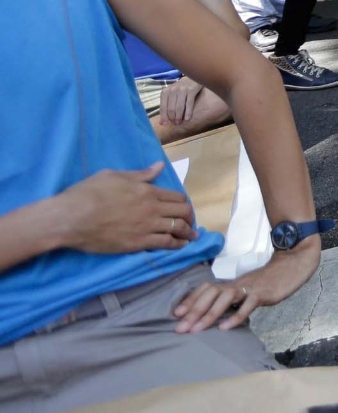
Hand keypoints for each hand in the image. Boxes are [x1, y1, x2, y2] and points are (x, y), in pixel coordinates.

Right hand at [51, 163, 195, 252]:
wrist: (70, 218)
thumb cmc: (88, 193)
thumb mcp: (114, 176)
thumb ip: (140, 174)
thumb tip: (159, 166)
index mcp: (147, 191)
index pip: (176, 197)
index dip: (183, 203)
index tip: (184, 208)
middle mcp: (152, 208)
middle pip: (182, 212)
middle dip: (189, 217)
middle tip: (190, 222)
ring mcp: (146, 227)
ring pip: (177, 229)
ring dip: (187, 232)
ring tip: (191, 236)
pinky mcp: (137, 243)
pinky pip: (164, 244)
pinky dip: (176, 245)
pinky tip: (181, 246)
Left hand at [160, 78, 204, 128]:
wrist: (192, 78)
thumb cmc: (180, 89)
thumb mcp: (170, 96)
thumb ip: (166, 108)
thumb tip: (162, 123)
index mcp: (165, 92)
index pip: (163, 108)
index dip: (164, 118)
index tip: (166, 125)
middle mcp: (172, 90)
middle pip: (171, 109)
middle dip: (173, 118)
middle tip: (176, 124)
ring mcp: (182, 90)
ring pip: (179, 107)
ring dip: (180, 117)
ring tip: (180, 122)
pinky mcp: (191, 90)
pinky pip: (189, 104)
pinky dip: (188, 113)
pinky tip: (188, 119)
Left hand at [171, 242, 317, 333]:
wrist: (293, 264)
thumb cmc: (269, 280)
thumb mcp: (247, 288)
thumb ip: (234, 298)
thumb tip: (217, 313)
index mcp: (231, 283)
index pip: (206, 289)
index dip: (190, 300)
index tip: (176, 314)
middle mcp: (236, 284)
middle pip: (210, 294)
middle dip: (193, 311)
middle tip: (180, 329)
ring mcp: (249, 288)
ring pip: (225, 298)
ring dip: (208, 314)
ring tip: (196, 330)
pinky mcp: (263, 293)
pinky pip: (247, 305)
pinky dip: (236, 317)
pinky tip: (225, 328)